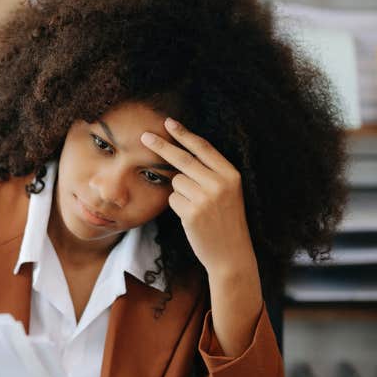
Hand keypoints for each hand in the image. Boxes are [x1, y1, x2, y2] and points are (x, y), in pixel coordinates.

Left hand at [141, 118, 256, 281]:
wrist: (232, 254)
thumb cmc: (226, 220)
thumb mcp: (227, 192)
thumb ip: (210, 172)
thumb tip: (179, 151)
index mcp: (231, 174)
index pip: (203, 147)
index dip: (184, 134)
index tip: (169, 122)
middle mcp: (219, 183)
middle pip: (183, 159)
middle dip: (161, 146)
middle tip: (144, 136)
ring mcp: (205, 198)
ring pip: (176, 181)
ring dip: (179, 191)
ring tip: (196, 207)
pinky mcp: (192, 213)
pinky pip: (172, 199)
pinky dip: (177, 206)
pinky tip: (191, 217)